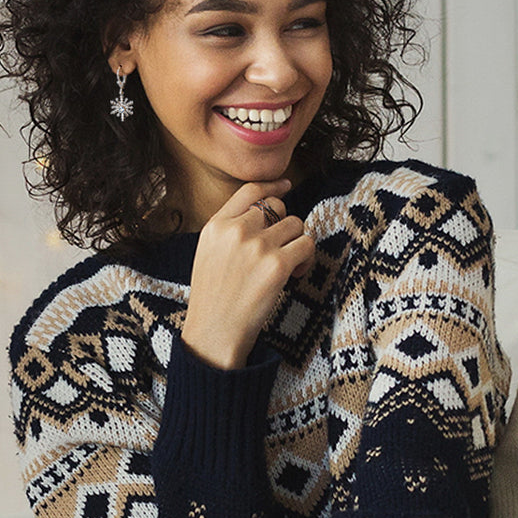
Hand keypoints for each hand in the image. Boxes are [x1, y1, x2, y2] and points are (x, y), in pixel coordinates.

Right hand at [182, 180, 315, 368]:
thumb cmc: (215, 297)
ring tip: (285, 267)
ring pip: (296, 224)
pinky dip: (307, 259)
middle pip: (278, 208)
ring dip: (297, 244)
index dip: (272, 186)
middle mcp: (236, 231)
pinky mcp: (277, 264)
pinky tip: (294, 275)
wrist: (214, 331)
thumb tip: (267, 210)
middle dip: (284, 227)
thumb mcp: (209, 253)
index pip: (249, 191)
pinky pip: (307, 245)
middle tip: (279, 252)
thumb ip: (231, 229)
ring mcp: (257, 246)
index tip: (286, 185)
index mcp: (216, 226)